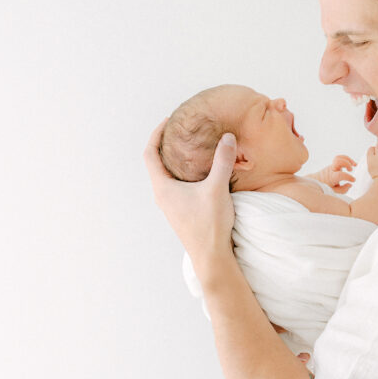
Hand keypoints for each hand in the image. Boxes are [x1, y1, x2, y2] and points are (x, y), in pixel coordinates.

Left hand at [143, 118, 236, 278]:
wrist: (211, 257)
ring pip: (166, 175)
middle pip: (156, 162)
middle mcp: (162, 195)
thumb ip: (222, 162)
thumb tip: (227, 137)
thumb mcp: (217, 189)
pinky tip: (200, 170)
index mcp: (163, 187)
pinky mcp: (180, 210)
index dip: (156, 134)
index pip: (149, 154)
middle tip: (181, 130)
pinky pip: (176, 184)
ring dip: (175, 159)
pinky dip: (183, 171)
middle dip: (166, 144)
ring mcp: (170, 204)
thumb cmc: (209, 225)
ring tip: (190, 146)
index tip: (168, 121)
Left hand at [316, 154, 356, 193]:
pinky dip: (347, 159)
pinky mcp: (334, 164)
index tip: (353, 180)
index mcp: (331, 177)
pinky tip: (352, 164)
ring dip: (348, 159)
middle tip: (350, 170)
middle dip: (347, 164)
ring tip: (354, 165)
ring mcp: (332, 166)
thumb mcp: (333, 192)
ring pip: (339, 158)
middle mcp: (331, 170)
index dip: (348, 177)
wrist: (315, 181)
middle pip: (338, 161)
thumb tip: (350, 184)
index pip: (340, 175)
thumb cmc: (324, 187)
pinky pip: (339, 158)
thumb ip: (342, 190)